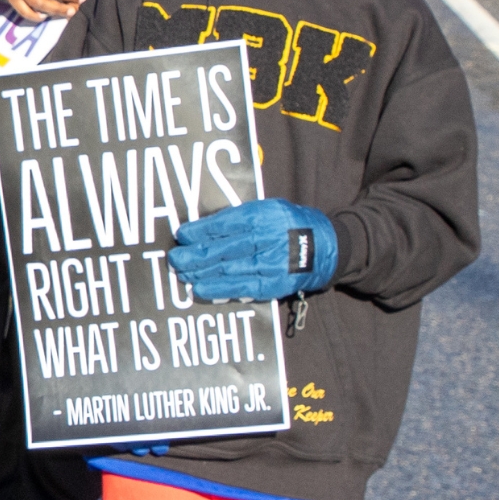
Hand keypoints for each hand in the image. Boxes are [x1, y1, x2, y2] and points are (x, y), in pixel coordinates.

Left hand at [168, 199, 340, 302]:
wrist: (325, 248)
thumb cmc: (289, 226)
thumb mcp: (268, 210)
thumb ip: (240, 218)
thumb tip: (204, 227)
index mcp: (264, 216)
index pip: (226, 223)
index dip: (201, 231)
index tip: (181, 235)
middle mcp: (267, 239)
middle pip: (223, 248)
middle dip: (194, 255)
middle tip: (173, 258)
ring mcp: (270, 264)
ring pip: (228, 269)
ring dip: (200, 273)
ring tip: (181, 273)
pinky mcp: (273, 284)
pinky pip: (241, 288)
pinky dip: (218, 289)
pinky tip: (200, 289)